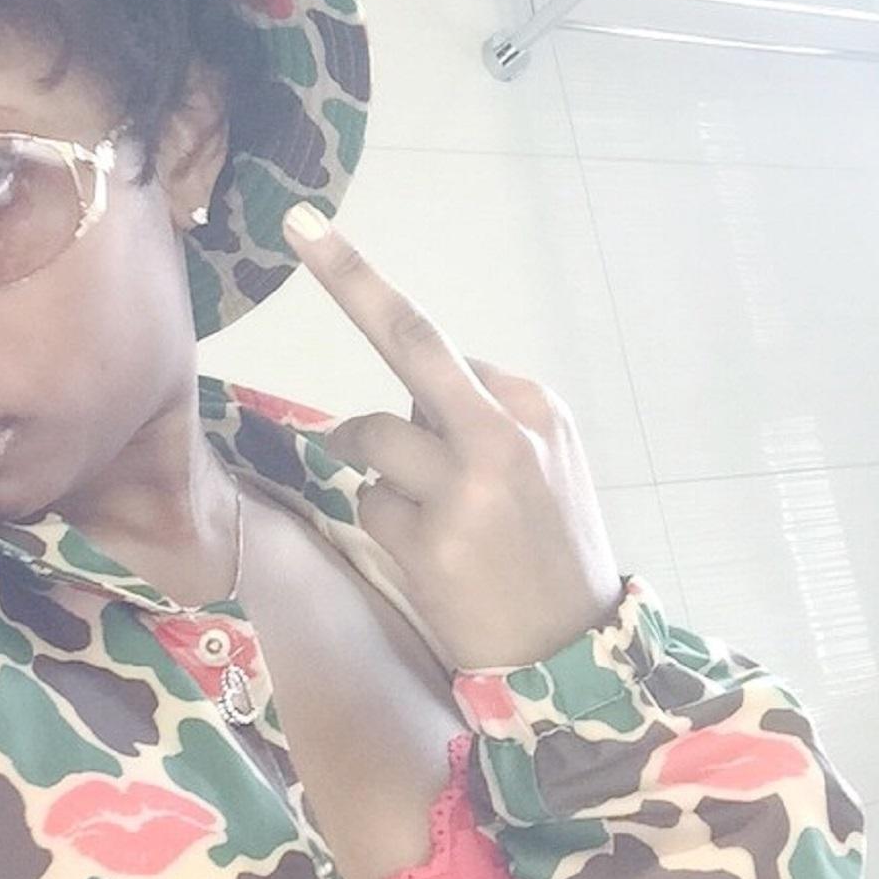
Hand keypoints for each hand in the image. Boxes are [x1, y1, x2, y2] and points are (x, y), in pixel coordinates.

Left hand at [282, 202, 625, 670]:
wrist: (575, 652)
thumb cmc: (556, 554)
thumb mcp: (549, 469)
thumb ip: (485, 420)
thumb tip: (414, 396)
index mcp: (537, 408)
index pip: (443, 349)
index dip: (384, 323)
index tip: (328, 246)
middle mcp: (505, 431)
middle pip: (413, 340)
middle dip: (352, 279)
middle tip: (303, 227)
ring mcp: (466, 485)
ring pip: (372, 433)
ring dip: (376, 462)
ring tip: (432, 513)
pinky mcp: (430, 539)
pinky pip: (370, 503)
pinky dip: (387, 521)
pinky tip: (432, 556)